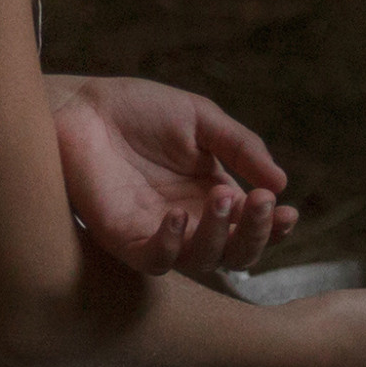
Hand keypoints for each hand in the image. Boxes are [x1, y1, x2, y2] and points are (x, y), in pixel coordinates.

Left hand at [45, 74, 300, 277]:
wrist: (79, 105)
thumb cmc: (135, 109)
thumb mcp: (200, 119)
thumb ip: (239, 147)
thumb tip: (280, 182)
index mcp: (210, 195)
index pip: (250, 226)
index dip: (273, 226)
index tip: (286, 209)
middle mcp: (188, 221)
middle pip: (235, 253)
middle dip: (257, 234)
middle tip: (263, 203)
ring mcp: (156, 232)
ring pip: (200, 261)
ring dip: (221, 236)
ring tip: (225, 198)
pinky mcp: (122, 237)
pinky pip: (154, 261)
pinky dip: (171, 245)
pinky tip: (178, 216)